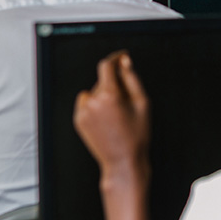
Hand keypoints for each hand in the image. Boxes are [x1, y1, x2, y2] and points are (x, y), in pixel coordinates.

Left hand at [74, 51, 155, 219]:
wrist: (123, 162)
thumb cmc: (136, 134)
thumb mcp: (143, 103)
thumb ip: (132, 77)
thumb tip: (124, 61)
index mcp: (109, 95)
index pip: (106, 65)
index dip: (115, 58)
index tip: (121, 57)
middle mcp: (92, 102)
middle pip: (102, 80)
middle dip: (114, 84)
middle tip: (128, 102)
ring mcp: (82, 112)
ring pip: (93, 91)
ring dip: (104, 94)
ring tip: (117, 114)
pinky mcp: (78, 121)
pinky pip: (86, 103)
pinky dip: (95, 105)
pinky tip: (107, 120)